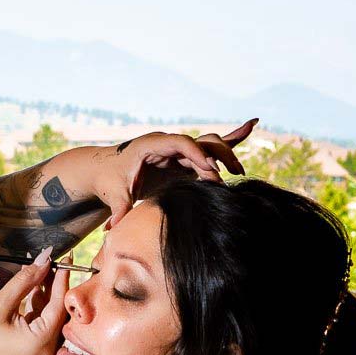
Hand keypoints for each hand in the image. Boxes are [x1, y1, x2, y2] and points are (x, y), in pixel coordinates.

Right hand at [0, 251, 70, 354]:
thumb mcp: (0, 305)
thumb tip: (43, 261)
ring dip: (46, 301)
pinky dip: (39, 315)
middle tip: (50, 266)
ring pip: (52, 324)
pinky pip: (44, 334)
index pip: (59, 307)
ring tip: (38, 276)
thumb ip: (25, 282)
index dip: (61, 282)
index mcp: (40, 346)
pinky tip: (33, 294)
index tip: (65, 262)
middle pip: (58, 316)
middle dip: (53, 290)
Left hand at [92, 118, 255, 227]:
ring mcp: (177, 151)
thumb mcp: (114, 194)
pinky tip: (251, 126)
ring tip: (238, 172)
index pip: (181, 143)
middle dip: (219, 155)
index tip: (212, 172)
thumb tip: (114, 228)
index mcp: (151, 145)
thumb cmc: (108, 179)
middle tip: (234, 173)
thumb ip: (119, 209)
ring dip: (226, 155)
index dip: (197, 155)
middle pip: (201, 142)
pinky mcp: (183, 160)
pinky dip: (229, 140)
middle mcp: (167, 144)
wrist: (104, 170)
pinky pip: (208, 148)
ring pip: (208, 146)